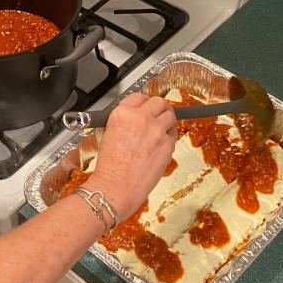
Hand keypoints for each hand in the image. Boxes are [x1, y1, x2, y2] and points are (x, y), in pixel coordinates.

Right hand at [84, 93, 176, 221]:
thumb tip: (136, 116)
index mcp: (122, 113)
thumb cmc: (110, 166)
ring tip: (160, 129)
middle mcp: (140, 118)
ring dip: (166, 120)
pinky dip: (169, 137)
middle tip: (158, 114)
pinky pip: (173, 134)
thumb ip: (124, 120)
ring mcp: (156, 130)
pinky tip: (160, 145)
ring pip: (170, 115)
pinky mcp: (168, 144)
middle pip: (159, 102)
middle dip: (159, 108)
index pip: (139, 96)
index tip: (146, 106)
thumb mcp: (108, 133)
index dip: (144, 102)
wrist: (117, 185)